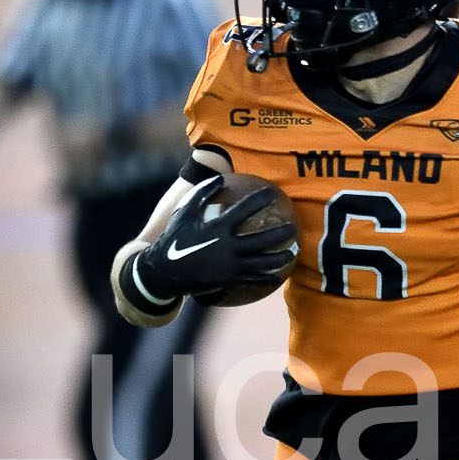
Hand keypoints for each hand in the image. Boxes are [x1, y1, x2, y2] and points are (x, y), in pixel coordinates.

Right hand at [134, 175, 295, 299]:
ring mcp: (229, 266)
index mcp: (217, 228)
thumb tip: (221, 178)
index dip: (259, 200)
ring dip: (280, 257)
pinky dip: (267, 277)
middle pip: (261, 240)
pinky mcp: (229, 281)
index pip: (244, 210)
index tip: (272, 193)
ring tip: (292, 252)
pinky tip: (278, 275)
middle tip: (293, 227)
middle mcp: (227, 247)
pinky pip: (252, 279)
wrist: (165, 271)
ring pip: (262, 263)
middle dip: (280, 233)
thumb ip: (203, 194)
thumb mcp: (185, 212)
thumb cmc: (175, 237)